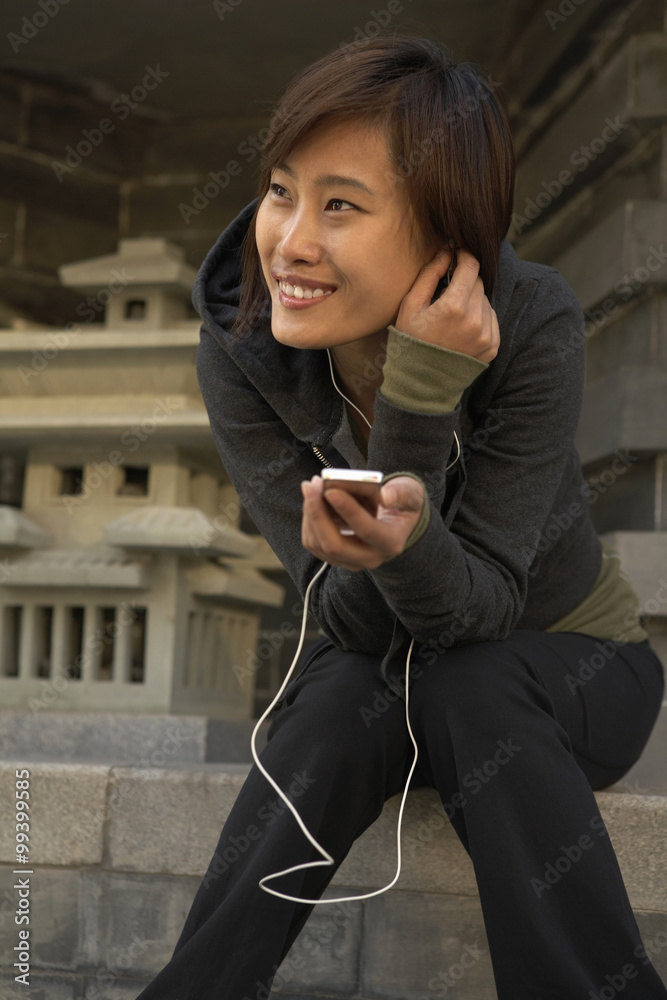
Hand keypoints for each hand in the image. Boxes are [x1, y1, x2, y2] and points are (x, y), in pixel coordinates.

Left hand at [300, 475, 424, 569]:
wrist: (395, 519)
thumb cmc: (401, 502)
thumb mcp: (410, 493)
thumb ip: (401, 493)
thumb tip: (385, 496)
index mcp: (391, 542)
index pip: (367, 530)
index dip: (347, 510)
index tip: (331, 490)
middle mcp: (371, 558)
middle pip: (335, 545)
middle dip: (318, 514)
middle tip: (310, 486)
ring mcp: (350, 561)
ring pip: (318, 544)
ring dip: (310, 513)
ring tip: (312, 486)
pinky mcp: (334, 558)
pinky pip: (312, 541)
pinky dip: (308, 518)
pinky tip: (313, 498)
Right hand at [394, 247, 499, 362]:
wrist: (421, 383)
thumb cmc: (411, 342)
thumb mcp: (411, 306)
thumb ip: (430, 275)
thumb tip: (446, 251)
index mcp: (454, 306)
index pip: (471, 266)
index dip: (464, 256)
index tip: (457, 254)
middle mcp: (475, 320)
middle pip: (478, 282)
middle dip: (464, 281)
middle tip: (447, 292)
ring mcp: (486, 335)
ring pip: (485, 300)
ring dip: (471, 300)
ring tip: (453, 315)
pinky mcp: (492, 347)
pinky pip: (490, 319)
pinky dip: (479, 318)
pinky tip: (462, 328)